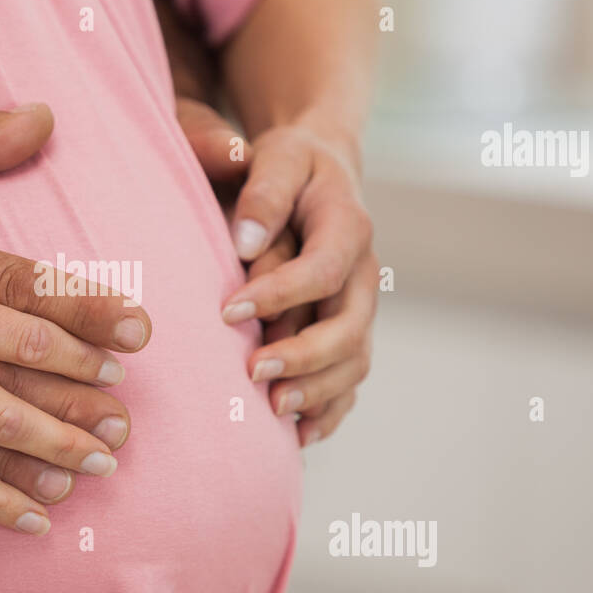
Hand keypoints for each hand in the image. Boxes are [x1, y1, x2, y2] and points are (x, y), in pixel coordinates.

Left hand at [175, 99, 377, 445]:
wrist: (319, 172)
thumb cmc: (290, 166)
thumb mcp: (279, 158)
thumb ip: (264, 193)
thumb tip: (244, 243)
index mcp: (349, 228)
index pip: (323, 271)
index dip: (281, 295)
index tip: (229, 311)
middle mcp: (364, 274)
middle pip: (349, 328)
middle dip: (304, 356)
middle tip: (253, 373)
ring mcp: (360, 308)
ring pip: (354, 362)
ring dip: (318, 391)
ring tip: (273, 410)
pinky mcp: (349, 332)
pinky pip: (350, 380)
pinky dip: (329, 411)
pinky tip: (297, 435)